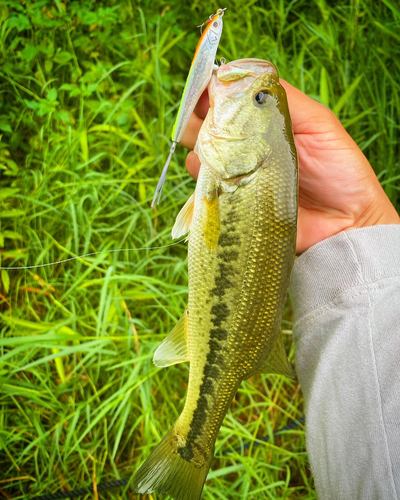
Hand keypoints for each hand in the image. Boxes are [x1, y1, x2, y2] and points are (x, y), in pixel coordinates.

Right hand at [180, 81, 399, 253]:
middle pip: (207, 126)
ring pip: (200, 155)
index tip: (204, 90)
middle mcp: (246, 147)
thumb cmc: (340, 171)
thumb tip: (246, 72)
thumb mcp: (318, 124)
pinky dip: (203, 180)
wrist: (344, 223)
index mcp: (265, 123)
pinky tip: (218, 180)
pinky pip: (205, 190)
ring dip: (200, 150)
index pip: (229, 101)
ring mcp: (238, 176)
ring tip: (220, 156)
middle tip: (199, 118)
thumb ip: (284, 99)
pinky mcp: (234, 204)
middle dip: (195, 118)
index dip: (212, 92)